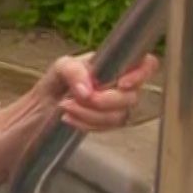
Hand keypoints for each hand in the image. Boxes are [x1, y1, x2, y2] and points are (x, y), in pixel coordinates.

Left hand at [40, 52, 158, 131]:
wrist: (45, 103)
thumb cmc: (58, 80)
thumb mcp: (61, 67)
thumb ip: (74, 71)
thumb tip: (88, 89)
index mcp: (116, 64)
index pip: (146, 64)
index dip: (141, 74)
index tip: (122, 84)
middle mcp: (121, 84)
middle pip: (132, 97)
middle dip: (104, 101)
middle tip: (81, 97)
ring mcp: (118, 105)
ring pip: (119, 115)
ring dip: (90, 114)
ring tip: (66, 105)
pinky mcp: (109, 122)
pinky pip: (106, 128)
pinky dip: (85, 123)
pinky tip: (69, 117)